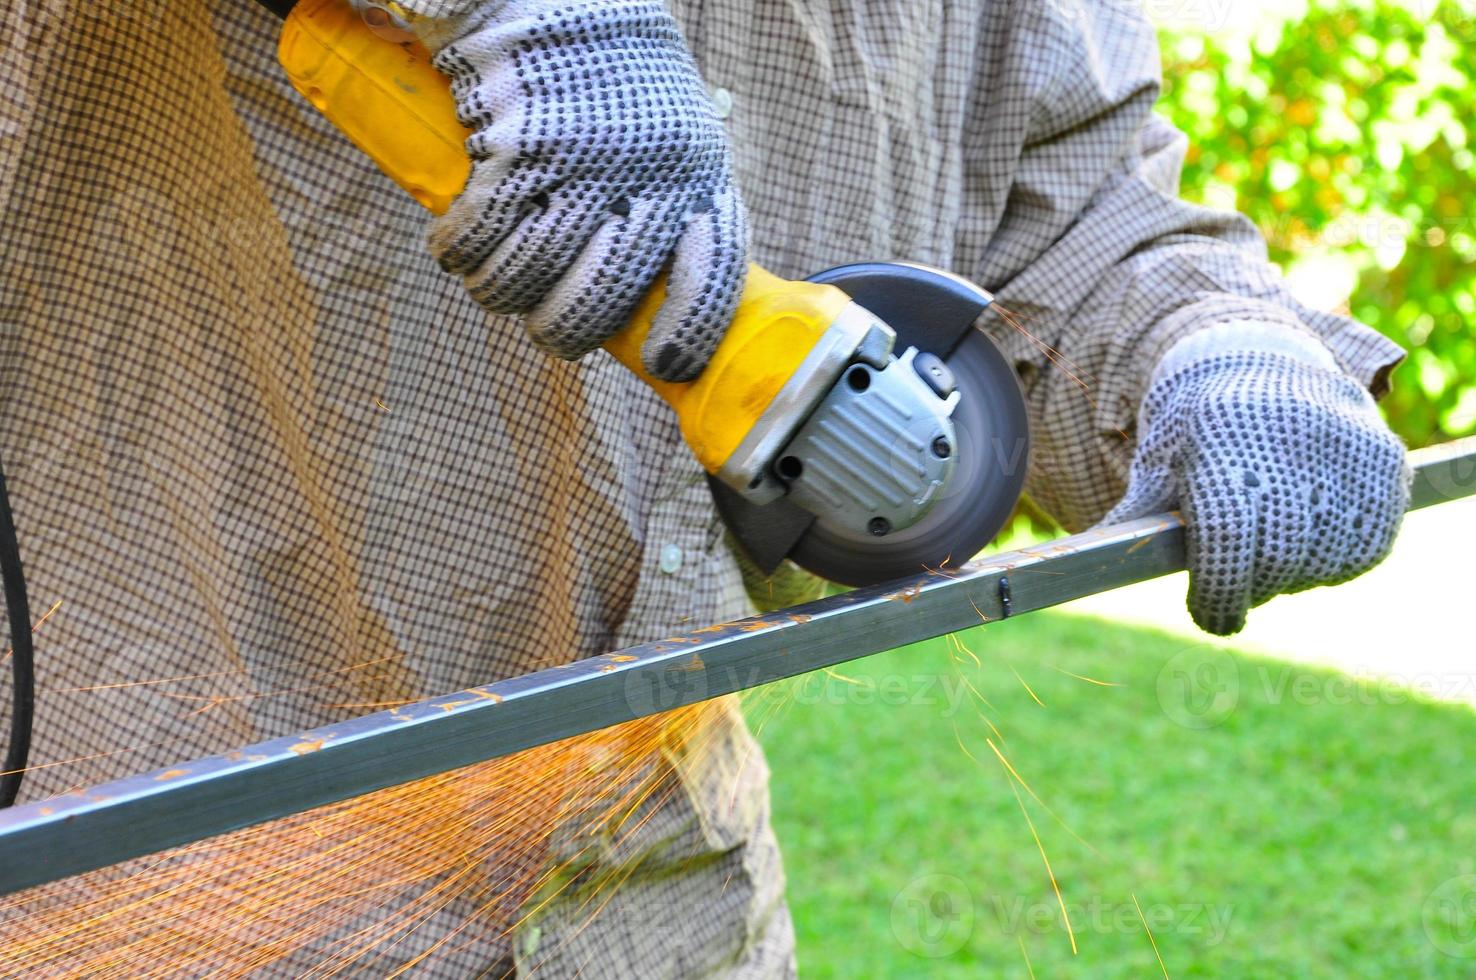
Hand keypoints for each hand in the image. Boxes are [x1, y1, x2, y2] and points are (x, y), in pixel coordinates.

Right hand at [414, 0, 746, 381]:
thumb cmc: (620, 81)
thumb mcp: (677, 136)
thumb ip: (673, 208)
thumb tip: (648, 301)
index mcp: (700, 174)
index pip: (713, 272)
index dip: (690, 331)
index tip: (665, 366)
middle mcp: (650, 174)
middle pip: (605, 297)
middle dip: (563, 330)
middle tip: (544, 328)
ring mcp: (582, 162)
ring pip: (532, 274)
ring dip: (498, 292)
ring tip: (489, 282)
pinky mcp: (518, 145)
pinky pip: (480, 233)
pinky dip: (458, 252)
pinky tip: (454, 246)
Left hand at [1102, 323, 1410, 635]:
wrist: (1258, 358)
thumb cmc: (1194, 426)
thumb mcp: (1156, 461)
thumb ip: (1132, 517)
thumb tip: (1083, 566)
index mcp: (1220, 432)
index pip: (1226, 538)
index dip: (1217, 592)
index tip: (1211, 616)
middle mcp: (1291, 434)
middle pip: (1277, 558)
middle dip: (1250, 588)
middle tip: (1234, 589)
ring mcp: (1346, 447)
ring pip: (1323, 561)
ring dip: (1292, 577)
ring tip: (1268, 549)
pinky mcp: (1386, 464)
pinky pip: (1364, 548)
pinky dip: (1334, 561)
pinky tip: (1307, 540)